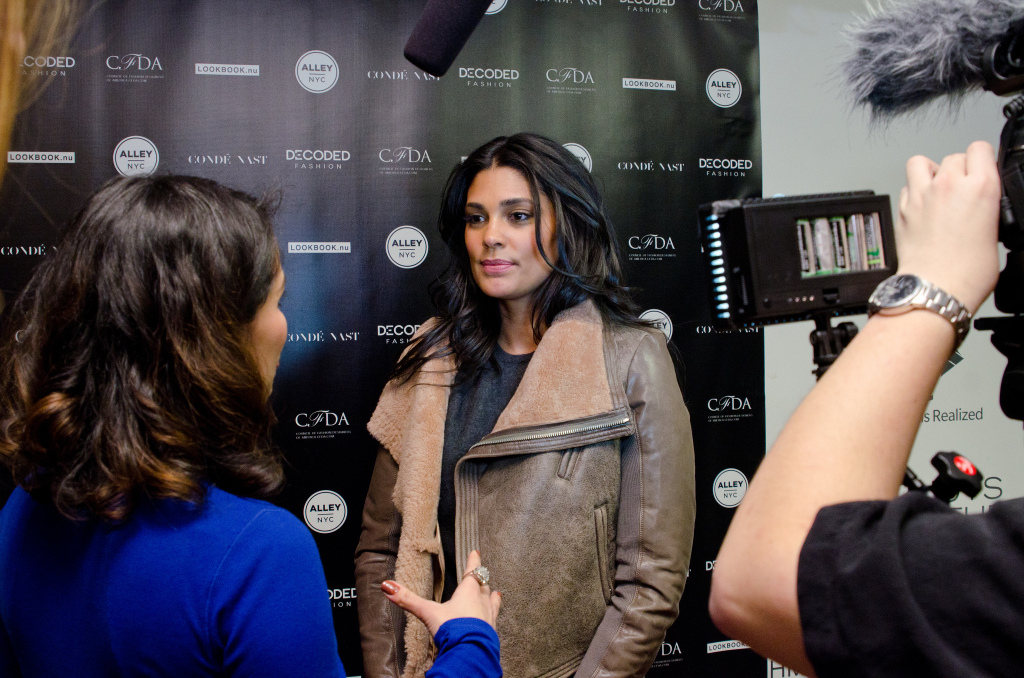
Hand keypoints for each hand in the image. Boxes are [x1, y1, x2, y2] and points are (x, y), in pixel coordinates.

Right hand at [381, 550, 500, 636]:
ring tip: (496, 593)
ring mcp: (489, 617)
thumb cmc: (452, 629)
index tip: (475, 552)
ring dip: (492, 597)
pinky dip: (493, 616)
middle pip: (483, 586)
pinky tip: (493, 620)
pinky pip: (494, 620)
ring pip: (492, 602)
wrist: (470, 651)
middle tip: (481, 574)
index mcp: (468, 592)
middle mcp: (481, 602)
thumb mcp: (427, 612)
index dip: (473, 561)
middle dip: (481, 579)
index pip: (472, 571)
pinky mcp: (492, 632)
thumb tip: (388, 586)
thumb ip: (408, 600)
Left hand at [894, 140, 1000, 313]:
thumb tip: (980, 204)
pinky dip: (913, 191)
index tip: (980, 170)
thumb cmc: (967, 272)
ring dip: (930, 171)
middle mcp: (950, 185)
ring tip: (936, 187)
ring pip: (921, 162)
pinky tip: (921, 205)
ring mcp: (923, 195)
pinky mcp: (903, 209)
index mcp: (981, 187)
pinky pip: (906, 186)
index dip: (981, 159)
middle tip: (961, 190)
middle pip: (953, 156)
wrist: (936, 288)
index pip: (980, 149)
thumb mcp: (995, 231)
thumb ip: (986, 207)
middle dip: (958, 169)